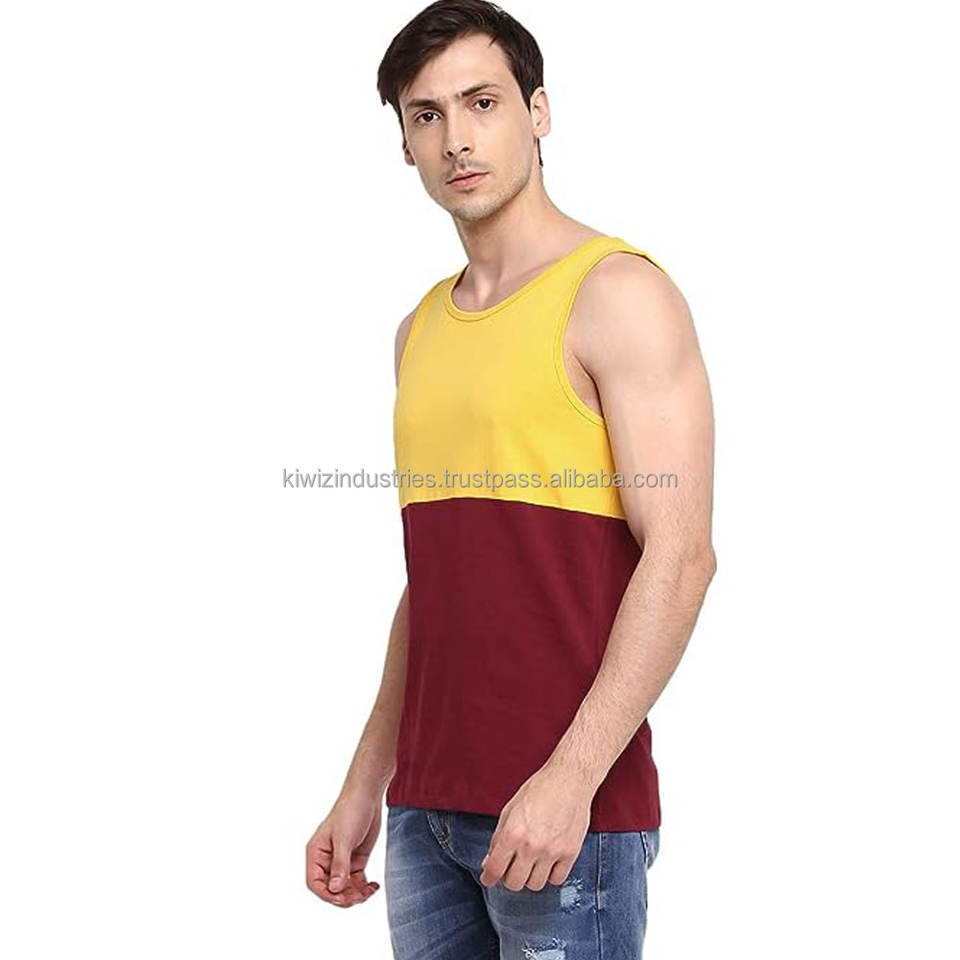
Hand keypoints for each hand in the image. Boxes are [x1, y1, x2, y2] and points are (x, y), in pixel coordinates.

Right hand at [305, 789, 381, 907]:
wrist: (367, 795)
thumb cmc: (350, 811)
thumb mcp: (345, 839)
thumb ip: (340, 865)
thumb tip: (335, 889)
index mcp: (316, 854)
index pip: (315, 883)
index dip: (327, 894)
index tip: (342, 897)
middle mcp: (327, 860)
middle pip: (331, 889)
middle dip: (344, 896)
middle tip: (359, 896)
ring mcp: (342, 861)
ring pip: (344, 888)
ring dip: (355, 894)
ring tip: (369, 891)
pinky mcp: (355, 860)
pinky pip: (357, 881)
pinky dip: (364, 887)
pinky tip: (374, 887)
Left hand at [478, 761, 593, 890]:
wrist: (570, 779)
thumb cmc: (539, 790)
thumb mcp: (510, 809)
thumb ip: (498, 838)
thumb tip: (488, 862)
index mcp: (512, 832)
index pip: (494, 869)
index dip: (488, 877)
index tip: (488, 878)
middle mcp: (531, 845)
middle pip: (514, 883)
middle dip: (509, 877)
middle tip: (512, 867)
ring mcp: (552, 851)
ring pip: (535, 885)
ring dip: (530, 877)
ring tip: (532, 863)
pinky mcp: (570, 853)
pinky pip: (557, 879)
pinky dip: (551, 875)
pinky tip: (549, 862)